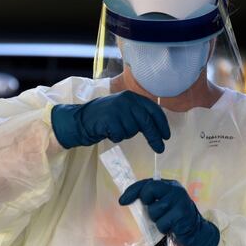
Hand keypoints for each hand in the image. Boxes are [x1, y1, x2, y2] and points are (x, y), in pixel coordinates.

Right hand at [51, 91, 169, 151]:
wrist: (80, 119)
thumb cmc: (104, 117)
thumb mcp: (123, 109)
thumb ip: (138, 113)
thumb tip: (158, 127)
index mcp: (132, 96)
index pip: (153, 110)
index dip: (162, 124)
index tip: (166, 136)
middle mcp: (126, 100)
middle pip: (147, 122)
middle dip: (154, 136)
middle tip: (160, 149)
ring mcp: (118, 109)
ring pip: (133, 130)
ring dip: (125, 134)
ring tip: (114, 128)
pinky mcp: (109, 119)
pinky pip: (121, 135)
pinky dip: (116, 137)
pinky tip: (108, 131)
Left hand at [120, 179, 219, 245]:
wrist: (197, 232)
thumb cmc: (176, 219)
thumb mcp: (165, 205)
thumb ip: (152, 200)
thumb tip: (127, 200)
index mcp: (170, 185)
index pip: (147, 183)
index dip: (133, 191)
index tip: (122, 201)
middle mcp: (175, 190)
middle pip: (149, 190)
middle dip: (147, 204)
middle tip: (154, 213)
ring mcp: (179, 201)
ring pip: (154, 210)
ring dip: (157, 220)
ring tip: (167, 222)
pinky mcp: (181, 214)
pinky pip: (162, 222)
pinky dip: (164, 228)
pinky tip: (172, 228)